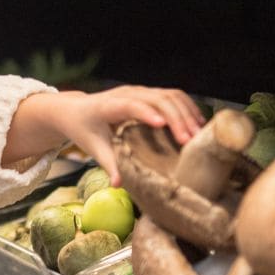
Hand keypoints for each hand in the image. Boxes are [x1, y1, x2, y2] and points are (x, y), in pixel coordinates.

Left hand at [5, 86, 203, 185]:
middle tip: (190, 141)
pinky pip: (172, 96)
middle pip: (157, 99)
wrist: (75, 109)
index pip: (129, 105)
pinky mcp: (148, 93)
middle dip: (176, 118)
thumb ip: (108, 164)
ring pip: (169, 95)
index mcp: (108, 106)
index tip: (161, 125)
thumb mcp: (93, 148)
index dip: (145, 113)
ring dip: (186, 113)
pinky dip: (187, 108)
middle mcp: (126, 93)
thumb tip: (119, 184)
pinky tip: (198, 124)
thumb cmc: (84, 129)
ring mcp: (139, 91)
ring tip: (198, 135)